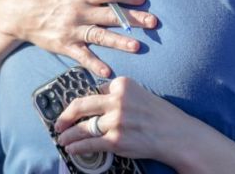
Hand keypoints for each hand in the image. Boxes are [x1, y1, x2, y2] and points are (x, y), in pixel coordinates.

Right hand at [3, 0, 157, 77]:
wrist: (21, 13)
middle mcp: (79, 12)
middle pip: (110, 15)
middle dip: (133, 19)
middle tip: (154, 22)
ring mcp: (72, 30)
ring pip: (99, 36)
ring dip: (119, 42)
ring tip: (137, 47)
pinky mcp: (66, 46)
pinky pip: (82, 56)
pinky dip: (94, 64)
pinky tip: (108, 72)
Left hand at [54, 77, 191, 162]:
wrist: (176, 134)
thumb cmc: (160, 115)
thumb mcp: (140, 94)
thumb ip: (119, 95)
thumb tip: (96, 103)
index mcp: (123, 85)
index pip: (95, 90)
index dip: (84, 101)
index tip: (75, 109)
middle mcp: (117, 100)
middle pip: (81, 105)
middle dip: (65, 115)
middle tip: (58, 122)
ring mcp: (116, 121)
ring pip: (83, 128)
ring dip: (68, 135)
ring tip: (62, 139)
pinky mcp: (116, 140)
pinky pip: (89, 144)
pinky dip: (77, 147)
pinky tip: (71, 149)